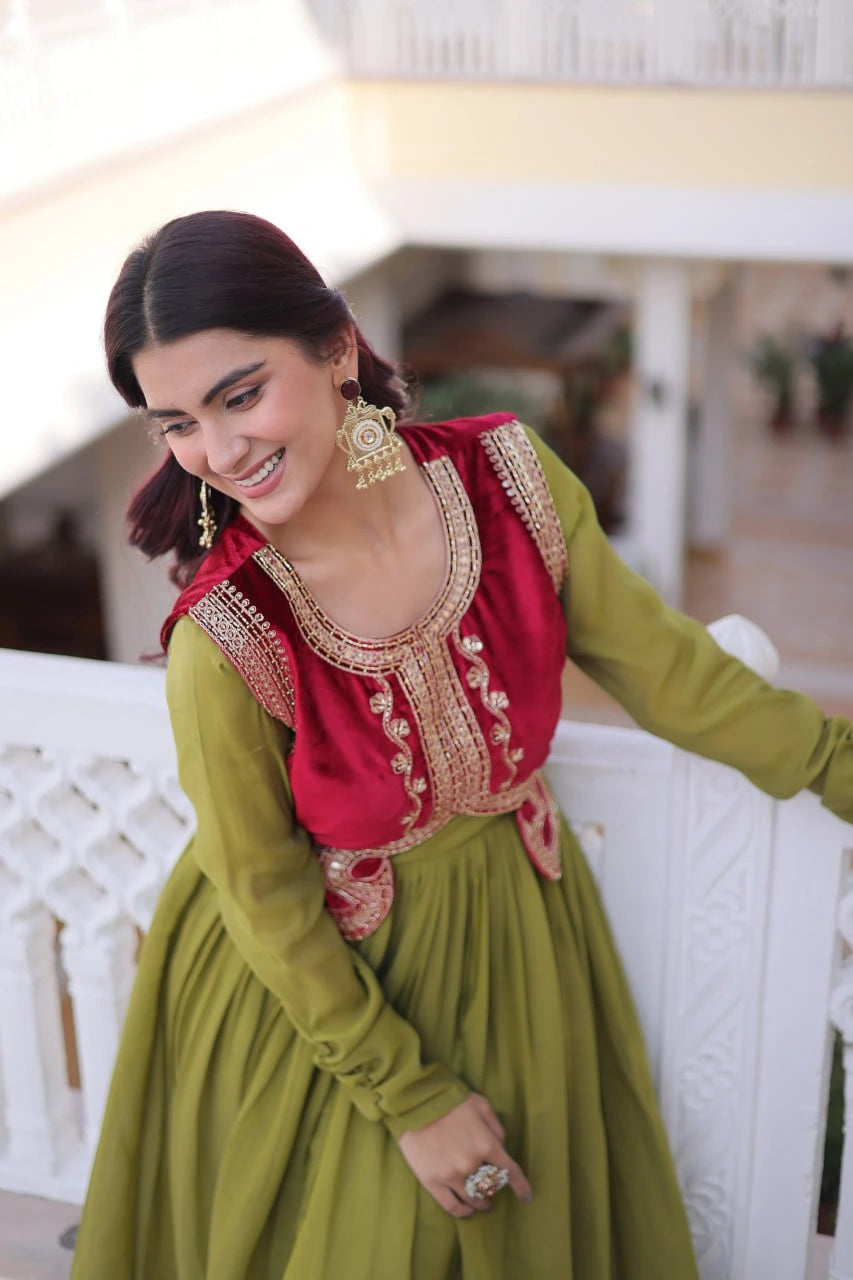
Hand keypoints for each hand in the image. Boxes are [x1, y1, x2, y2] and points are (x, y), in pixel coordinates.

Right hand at [398, 1093, 531, 1217]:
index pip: (510, 1172)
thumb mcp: (481, 1104)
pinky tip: (467, 1211)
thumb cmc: (449, 1099)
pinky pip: (451, 1206)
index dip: (521, 1186)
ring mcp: (451, 1175)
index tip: (526, 1196)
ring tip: (482, 1203)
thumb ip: (495, 1126)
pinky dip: (462, 1212)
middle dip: (495, 1188)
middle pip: (491, 1186)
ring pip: (473, 1198)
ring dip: (481, 1203)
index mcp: (486, 1145)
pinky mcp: (432, 1181)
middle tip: (493, 1188)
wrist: (415, 1101)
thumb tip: (501, 1146)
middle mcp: (471, 1164)